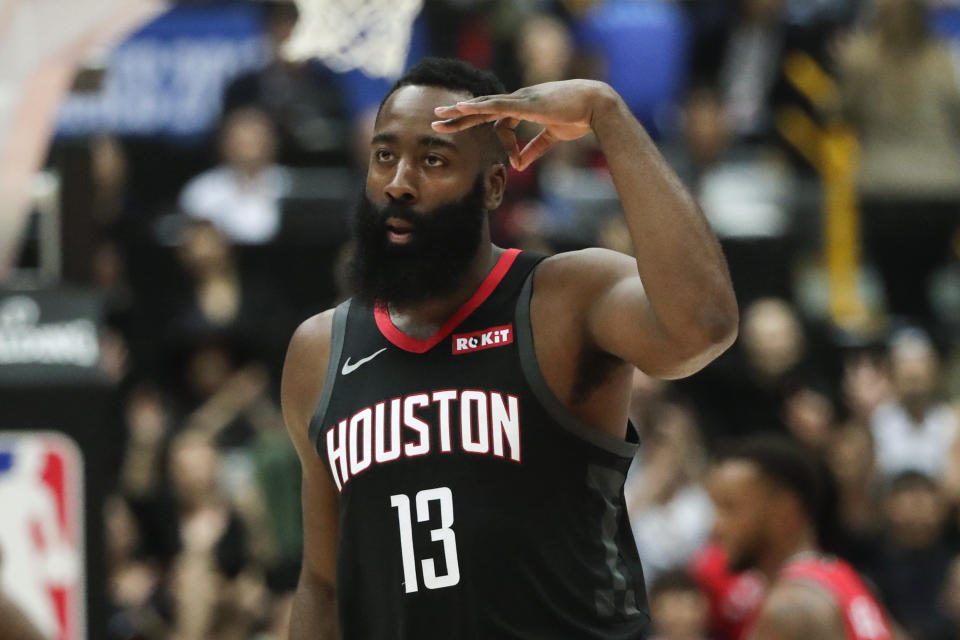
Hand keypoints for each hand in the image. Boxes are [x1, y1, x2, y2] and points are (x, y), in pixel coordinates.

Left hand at [432, 79, 618, 170]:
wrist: (596, 104)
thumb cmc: (578, 116)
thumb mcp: (553, 136)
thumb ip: (535, 148)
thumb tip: (519, 165)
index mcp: (523, 107)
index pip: (500, 123)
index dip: (506, 145)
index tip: (517, 161)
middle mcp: (517, 100)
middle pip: (481, 109)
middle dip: (459, 116)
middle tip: (437, 120)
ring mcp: (520, 99)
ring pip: (483, 105)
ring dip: (461, 111)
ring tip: (441, 114)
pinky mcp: (525, 102)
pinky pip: (497, 104)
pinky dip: (479, 106)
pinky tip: (463, 107)